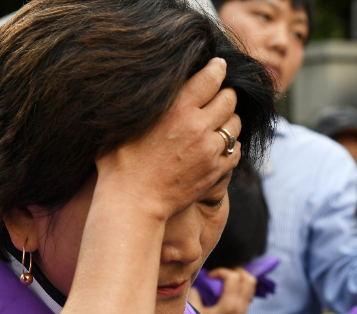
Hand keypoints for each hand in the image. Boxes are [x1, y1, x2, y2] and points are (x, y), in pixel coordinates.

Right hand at [95, 57, 241, 220]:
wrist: (133, 203)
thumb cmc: (119, 162)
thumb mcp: (125, 122)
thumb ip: (141, 101)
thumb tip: (141, 81)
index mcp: (177, 108)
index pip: (211, 78)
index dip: (218, 69)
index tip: (219, 67)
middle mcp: (198, 126)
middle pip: (229, 99)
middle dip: (225, 95)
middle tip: (218, 97)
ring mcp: (210, 150)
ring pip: (236, 124)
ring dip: (229, 121)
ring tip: (218, 123)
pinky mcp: (215, 171)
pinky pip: (236, 151)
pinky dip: (231, 147)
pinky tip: (218, 147)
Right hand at [188, 268, 256, 313]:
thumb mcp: (194, 311)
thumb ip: (194, 294)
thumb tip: (195, 284)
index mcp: (229, 305)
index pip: (233, 278)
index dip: (221, 271)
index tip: (209, 276)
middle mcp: (240, 307)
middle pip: (249, 279)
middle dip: (235, 271)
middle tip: (222, 274)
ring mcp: (244, 311)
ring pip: (251, 286)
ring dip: (241, 278)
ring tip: (227, 279)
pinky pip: (248, 294)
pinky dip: (241, 287)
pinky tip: (229, 289)